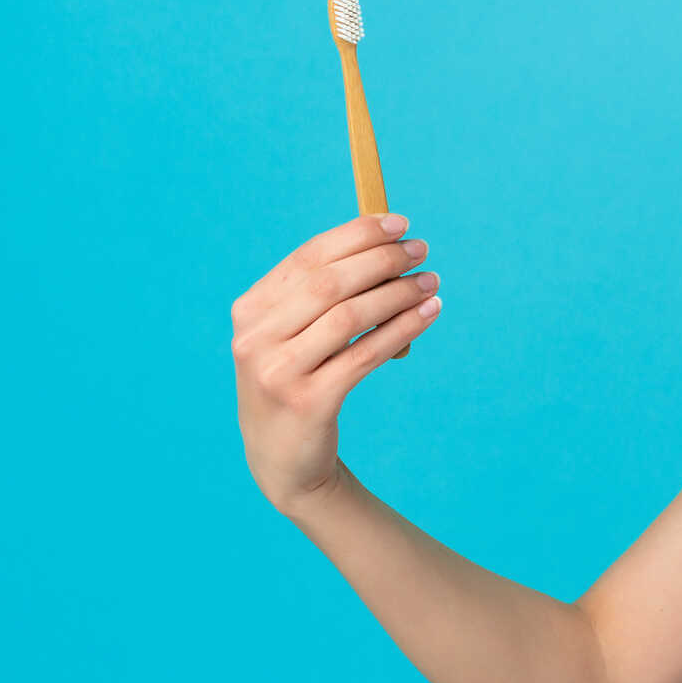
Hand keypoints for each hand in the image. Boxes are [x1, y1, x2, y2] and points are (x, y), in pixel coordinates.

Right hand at [231, 213, 440, 514]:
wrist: (283, 459)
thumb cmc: (299, 382)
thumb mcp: (295, 335)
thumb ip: (323, 295)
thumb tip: (387, 246)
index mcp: (250, 310)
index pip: (308, 257)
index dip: (357, 235)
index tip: (400, 223)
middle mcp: (255, 338)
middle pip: (329, 282)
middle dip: (382, 259)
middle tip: (421, 251)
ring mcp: (278, 372)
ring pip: (351, 316)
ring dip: (399, 293)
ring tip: (431, 282)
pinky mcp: (309, 402)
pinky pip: (366, 354)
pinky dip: (403, 327)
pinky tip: (429, 312)